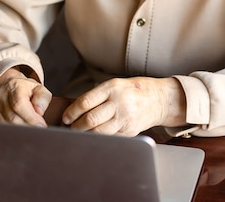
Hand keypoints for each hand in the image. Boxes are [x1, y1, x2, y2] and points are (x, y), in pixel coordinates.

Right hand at [0, 67, 51, 127]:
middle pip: (12, 118)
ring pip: (5, 126)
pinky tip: (18, 131)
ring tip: (29, 130)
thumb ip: (43, 99)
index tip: (40, 126)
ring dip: (19, 131)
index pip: (19, 104)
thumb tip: (39, 112)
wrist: (7, 86)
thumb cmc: (25, 89)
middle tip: (37, 130)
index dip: (30, 118)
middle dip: (27, 127)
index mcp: (14, 87)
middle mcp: (0, 97)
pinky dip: (10, 133)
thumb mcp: (39, 88)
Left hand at [61, 77, 186, 135]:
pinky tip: (96, 135)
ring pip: (98, 132)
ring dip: (86, 134)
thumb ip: (97, 96)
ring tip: (82, 132)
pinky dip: (100, 138)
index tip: (66, 117)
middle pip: (90, 119)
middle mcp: (119, 102)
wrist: (158, 99)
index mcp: (113, 88)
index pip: (85, 102)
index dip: (71, 112)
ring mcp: (125, 118)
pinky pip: (109, 137)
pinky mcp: (130, 130)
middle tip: (72, 127)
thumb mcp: (116, 85)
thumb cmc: (133, 91)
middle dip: (76, 126)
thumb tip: (74, 111)